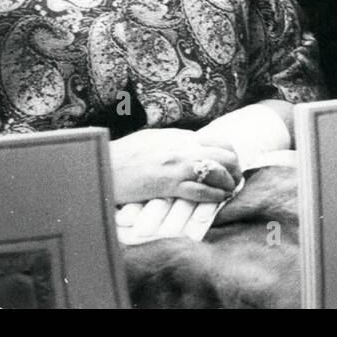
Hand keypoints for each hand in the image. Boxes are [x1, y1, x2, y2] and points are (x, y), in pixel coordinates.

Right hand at [109, 127, 240, 204]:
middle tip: (234, 181)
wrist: (102, 164)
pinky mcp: (168, 183)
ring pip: (217, 172)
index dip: (230, 156)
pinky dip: (214, 196)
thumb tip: (191, 144)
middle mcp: (182, 147)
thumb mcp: (154, 140)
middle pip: (224, 156)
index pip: (218, 142)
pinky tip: (217, 199)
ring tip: (228, 192)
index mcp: (180, 137)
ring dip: (228, 184)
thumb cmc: (124, 155)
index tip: (231, 167)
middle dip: (235, 170)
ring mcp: (176, 165)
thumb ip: (174, 141)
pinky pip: (200, 190)